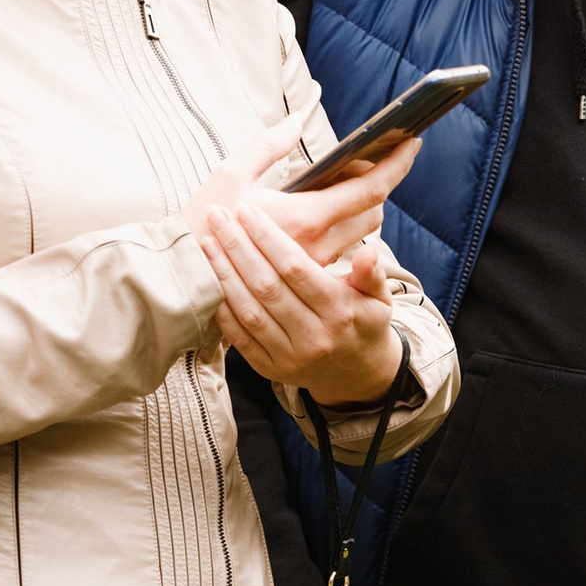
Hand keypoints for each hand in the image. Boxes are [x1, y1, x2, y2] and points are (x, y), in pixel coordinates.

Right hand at [179, 118, 420, 270]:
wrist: (182, 281)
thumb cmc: (201, 226)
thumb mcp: (229, 175)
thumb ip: (268, 145)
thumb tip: (296, 120)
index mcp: (304, 218)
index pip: (369, 189)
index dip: (397, 164)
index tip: (412, 141)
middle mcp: (318, 245)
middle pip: (373, 212)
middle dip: (376, 183)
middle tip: (360, 160)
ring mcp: (313, 263)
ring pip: (361, 233)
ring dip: (360, 206)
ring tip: (339, 183)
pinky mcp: (305, 275)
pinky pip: (340, 247)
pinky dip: (342, 225)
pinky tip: (321, 210)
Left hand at [199, 201, 404, 407]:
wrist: (358, 375)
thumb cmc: (364, 322)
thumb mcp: (379, 297)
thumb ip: (372, 272)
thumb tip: (368, 252)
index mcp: (340, 312)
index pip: (296, 268)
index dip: (268, 237)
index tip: (246, 210)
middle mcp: (313, 337)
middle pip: (267, 286)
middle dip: (238, 247)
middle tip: (216, 216)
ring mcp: (290, 357)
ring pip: (249, 311)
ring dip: (224, 275)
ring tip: (206, 243)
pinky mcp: (271, 370)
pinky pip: (240, 338)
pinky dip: (223, 310)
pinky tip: (208, 283)